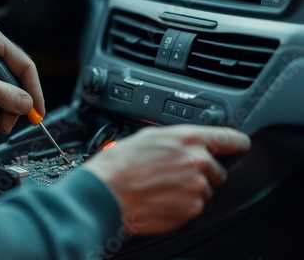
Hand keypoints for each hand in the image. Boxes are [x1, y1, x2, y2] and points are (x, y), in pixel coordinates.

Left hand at [0, 24, 43, 134]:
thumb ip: (1, 92)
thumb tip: (26, 104)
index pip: (24, 66)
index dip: (33, 89)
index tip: (37, 109)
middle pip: (14, 84)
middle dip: (15, 105)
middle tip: (16, 122)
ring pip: (3, 95)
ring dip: (4, 113)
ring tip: (1, 127)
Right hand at [84, 125, 250, 234]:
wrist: (107, 191)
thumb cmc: (120, 163)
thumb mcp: (149, 136)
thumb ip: (178, 139)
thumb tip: (189, 142)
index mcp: (188, 139)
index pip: (231, 139)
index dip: (236, 144)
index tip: (238, 147)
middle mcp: (197, 161)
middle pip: (218, 170)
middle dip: (202, 172)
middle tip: (175, 174)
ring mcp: (196, 187)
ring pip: (205, 190)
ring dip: (190, 190)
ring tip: (163, 187)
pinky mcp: (191, 210)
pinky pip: (194, 207)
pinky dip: (182, 205)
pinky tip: (161, 198)